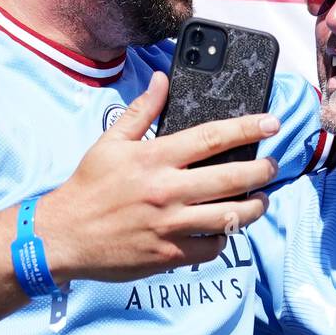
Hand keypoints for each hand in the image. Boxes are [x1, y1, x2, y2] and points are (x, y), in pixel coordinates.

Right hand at [41, 71, 279, 282]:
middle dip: (263, 171)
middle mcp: (168, 191)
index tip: (272, 123)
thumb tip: (163, 79)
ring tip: (260, 200)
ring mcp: (171, 225)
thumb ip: (142, 111)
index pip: (213, 137)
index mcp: (155, 158)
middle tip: (273, 166)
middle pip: (234, 178)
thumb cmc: (88, 187)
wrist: (62, 236)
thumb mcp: (110, 142)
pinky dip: (224, 237)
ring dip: (254, 207)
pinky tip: (223, 228)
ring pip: (232, 216)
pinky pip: (212, 246)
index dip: (248, 128)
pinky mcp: (169, 255)